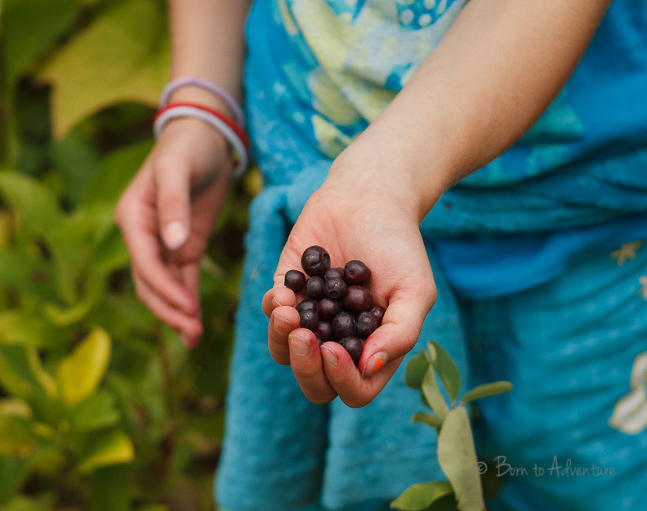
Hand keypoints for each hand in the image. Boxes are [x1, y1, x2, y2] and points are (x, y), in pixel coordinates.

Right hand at [116, 118, 233, 346]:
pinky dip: (187, 301)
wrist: (205, 138)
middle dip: (168, 308)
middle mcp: (143, 235)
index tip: (185, 307)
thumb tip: (171, 246)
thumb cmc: (186, 148)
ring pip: (164, 287)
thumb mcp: (177, 170)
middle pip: (149, 282)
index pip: (144, 261)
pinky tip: (193, 324)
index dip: (163, 287)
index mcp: (133, 217)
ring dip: (177, 312)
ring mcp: (164, 243)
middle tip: (190, 331)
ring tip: (193, 337)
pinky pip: (183, 279)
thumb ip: (173, 206)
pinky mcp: (184, 246)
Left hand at [261, 163, 436, 407]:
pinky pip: (270, 315)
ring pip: (284, 354)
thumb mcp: (415, 289)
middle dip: (305, 367)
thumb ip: (400, 333)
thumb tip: (368, 367)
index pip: (356, 389)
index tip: (333, 349)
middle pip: (315, 383)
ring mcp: (310, 319)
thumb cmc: (398, 246)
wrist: (368, 198)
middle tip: (304, 337)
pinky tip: (284, 291)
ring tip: (287, 311)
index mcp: (373, 350)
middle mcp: (339, 342)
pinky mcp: (287, 292)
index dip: (342, 379)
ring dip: (281, 340)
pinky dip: (272, 308)